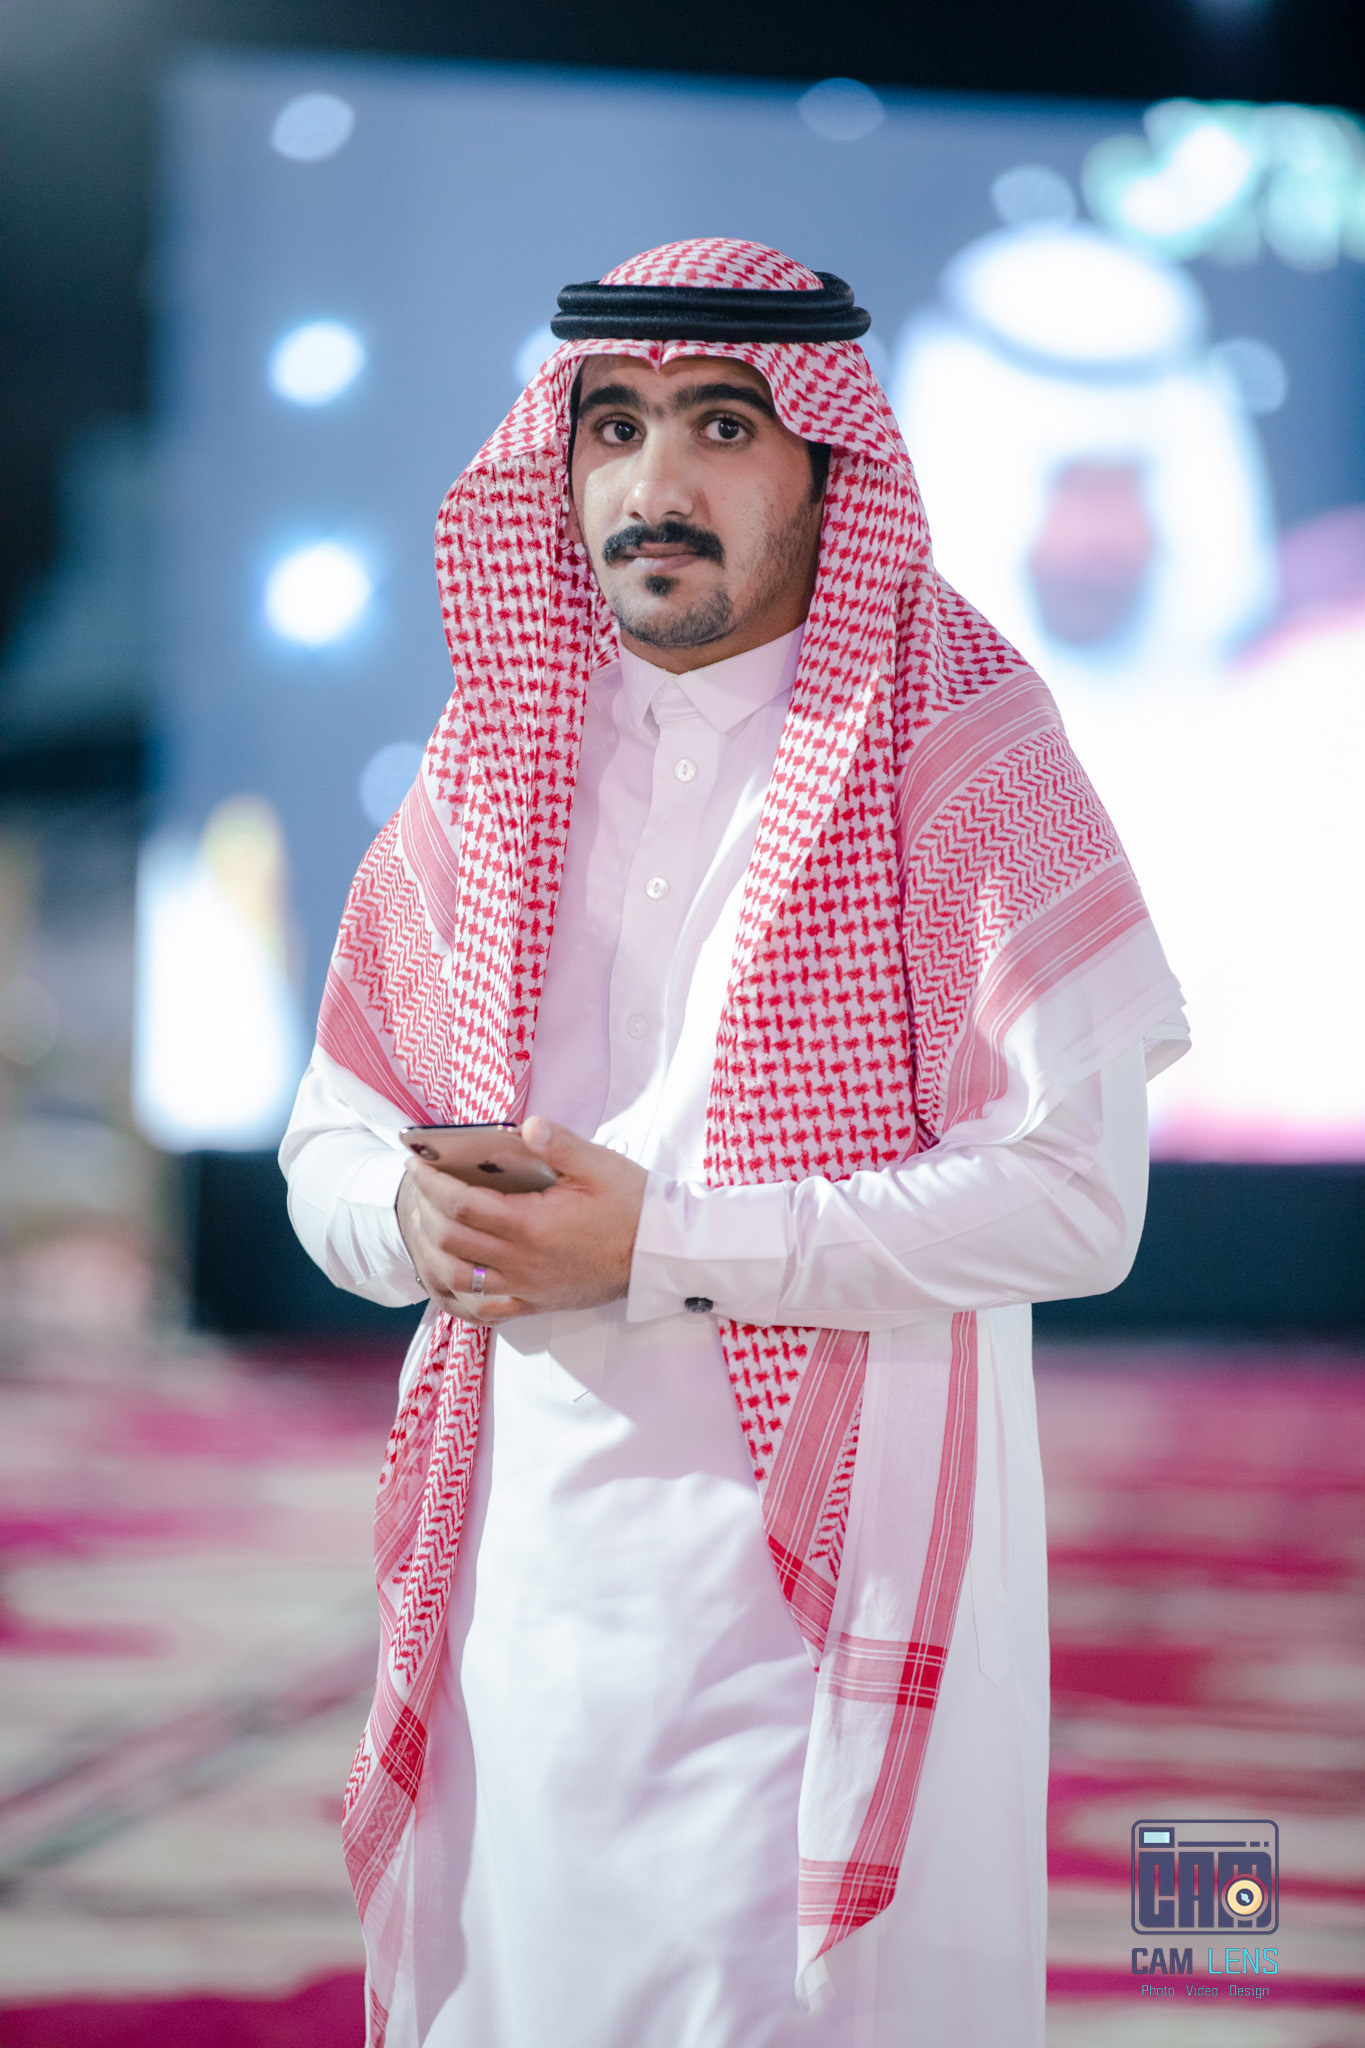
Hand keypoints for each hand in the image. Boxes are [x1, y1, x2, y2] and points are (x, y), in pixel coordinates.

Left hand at [395, 1117, 647, 1325]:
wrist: (660, 1254)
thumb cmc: (633, 1205)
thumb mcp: (599, 1165)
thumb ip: (559, 1144)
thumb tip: (526, 1126)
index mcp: (532, 1224)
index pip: (461, 1204)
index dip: (431, 1183)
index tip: (416, 1164)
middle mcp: (522, 1261)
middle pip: (451, 1239)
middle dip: (425, 1211)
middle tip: (418, 1188)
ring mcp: (527, 1287)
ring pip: (460, 1277)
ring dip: (435, 1251)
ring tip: (429, 1225)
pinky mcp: (537, 1303)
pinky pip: (485, 1309)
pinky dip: (460, 1294)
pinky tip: (452, 1276)